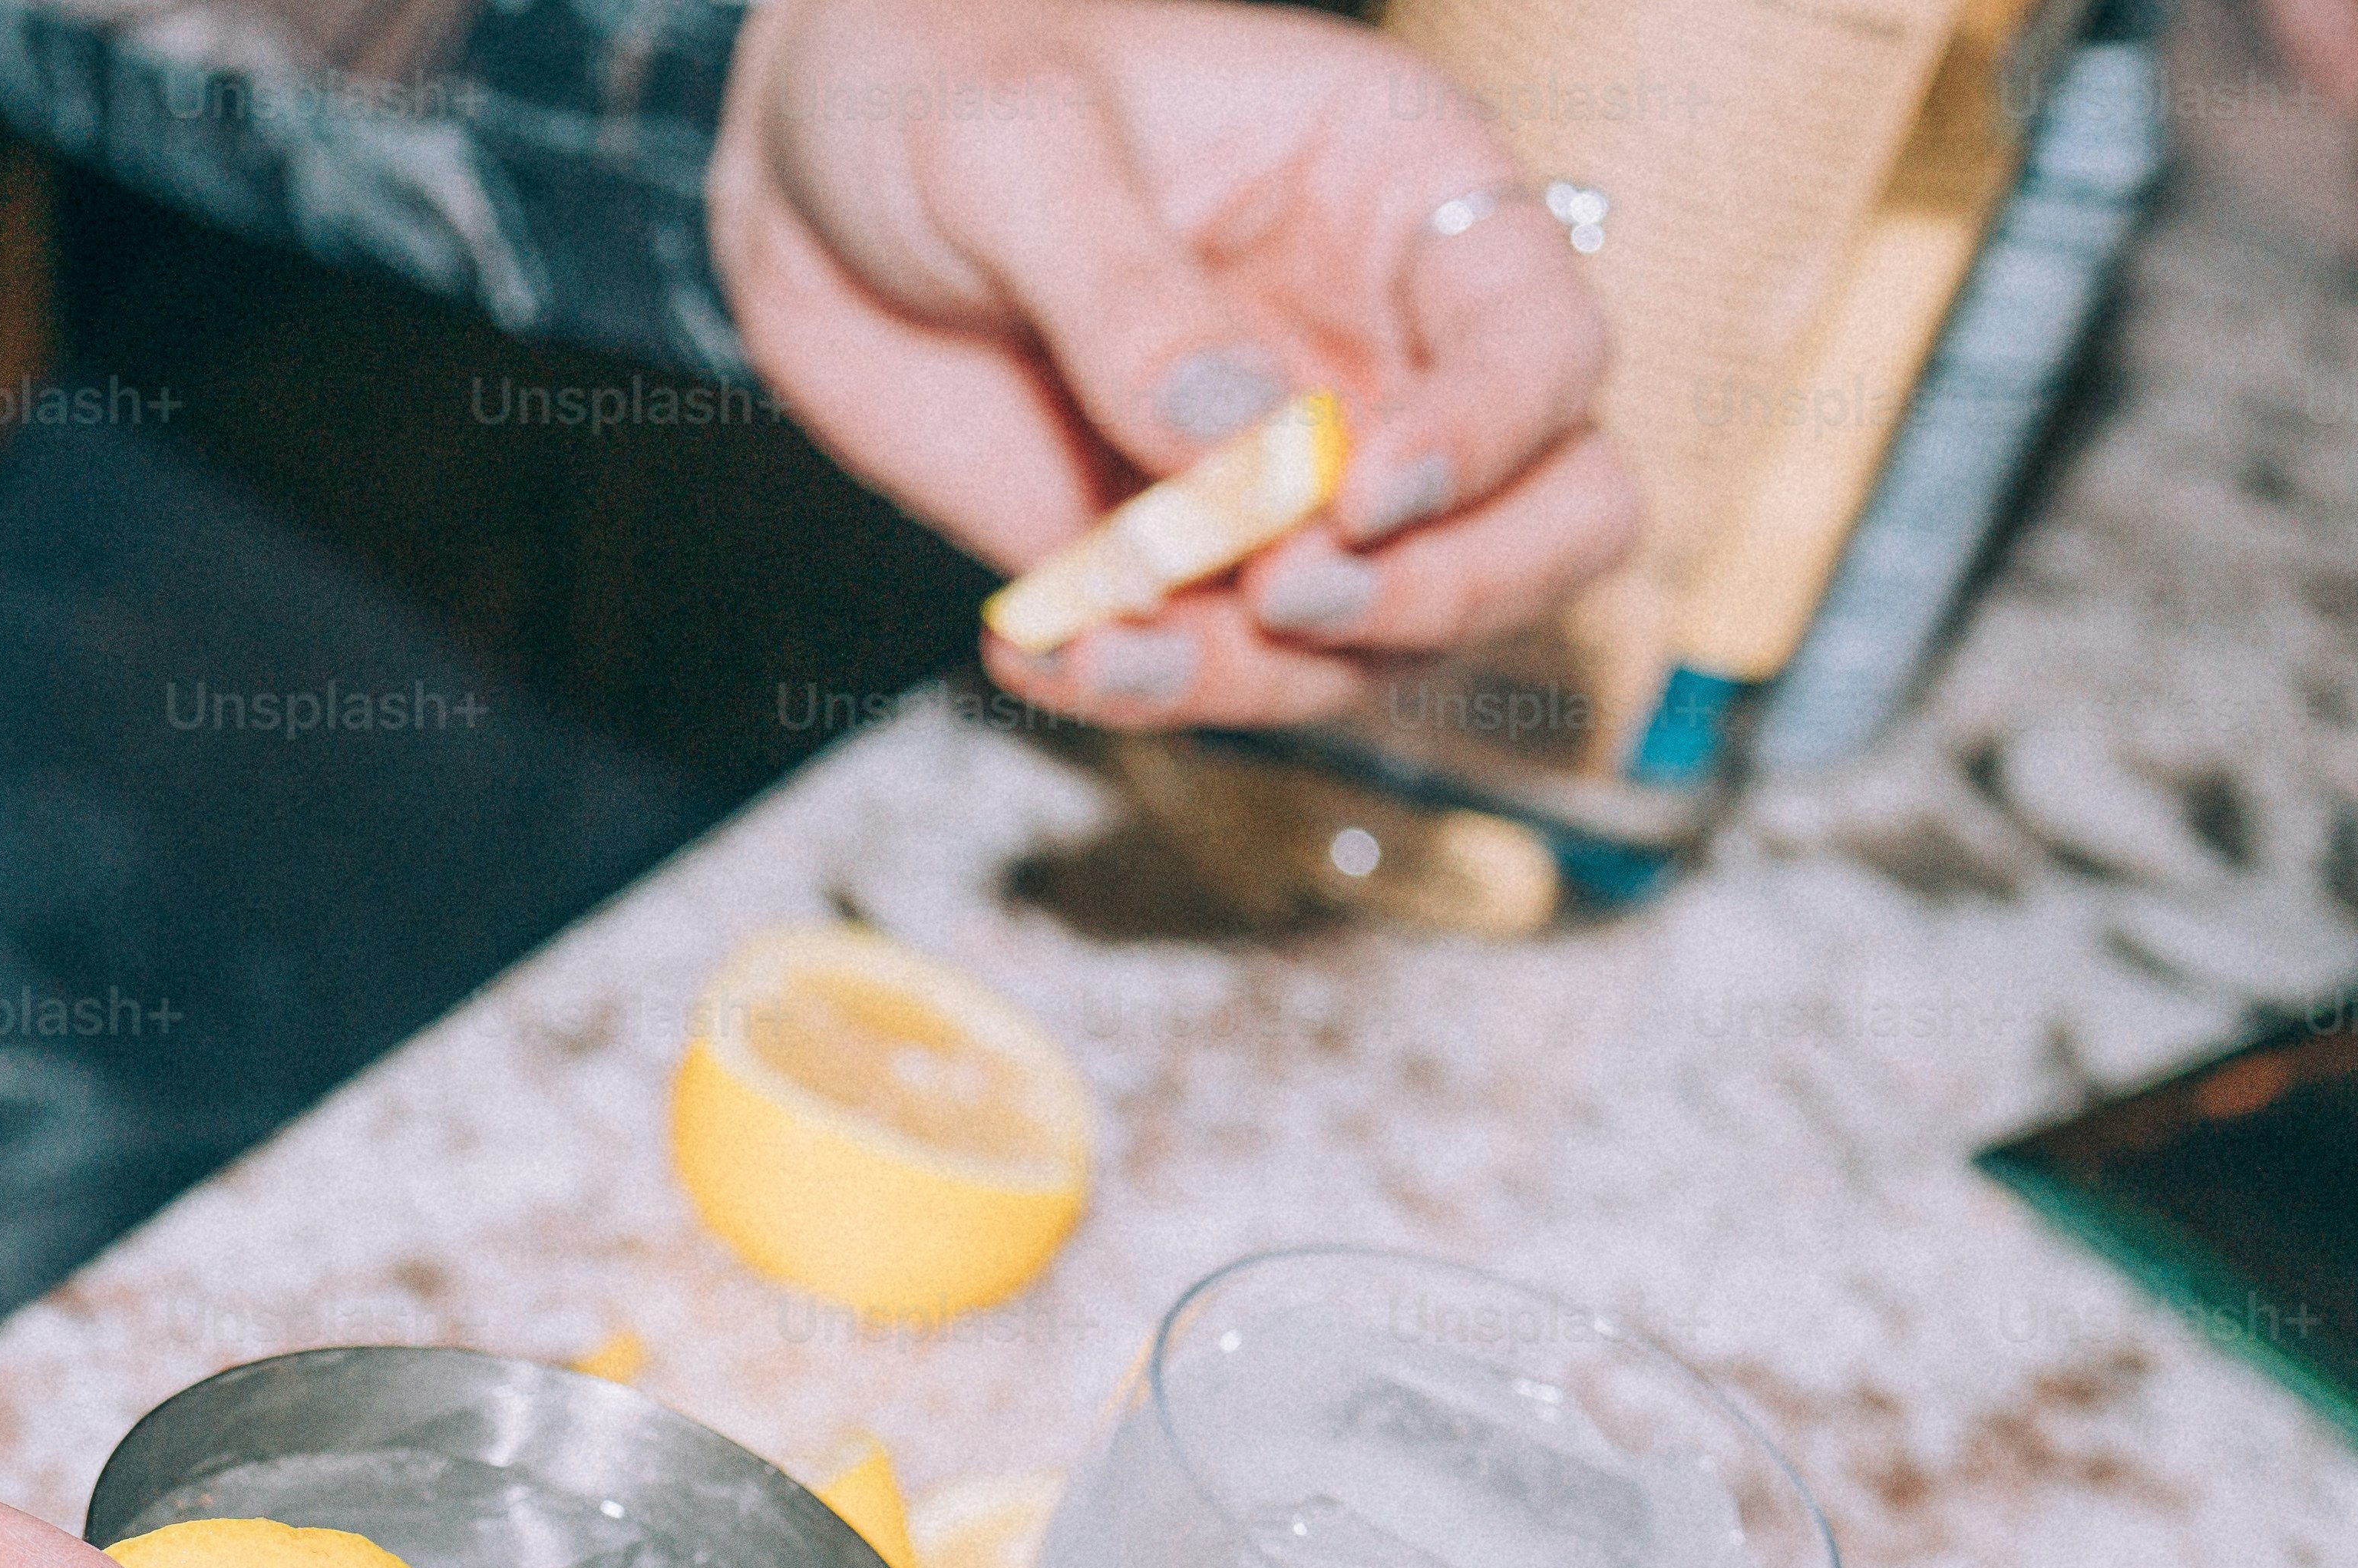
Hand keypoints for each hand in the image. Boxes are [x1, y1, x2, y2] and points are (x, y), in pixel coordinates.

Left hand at [709, 0, 1636, 725]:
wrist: (809, 172)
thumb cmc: (937, 86)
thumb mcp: (1015, 151)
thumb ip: (1132, 298)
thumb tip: (1245, 444)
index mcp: (1401, 195)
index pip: (1547, 349)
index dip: (1491, 441)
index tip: (1361, 497)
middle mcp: (1384, 350)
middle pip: (1548, 520)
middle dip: (1448, 592)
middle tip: (1286, 600)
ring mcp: (1295, 476)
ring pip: (1386, 634)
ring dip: (1263, 676)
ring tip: (1107, 649)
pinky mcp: (1185, 563)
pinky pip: (1224, 669)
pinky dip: (1146, 691)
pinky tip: (1042, 655)